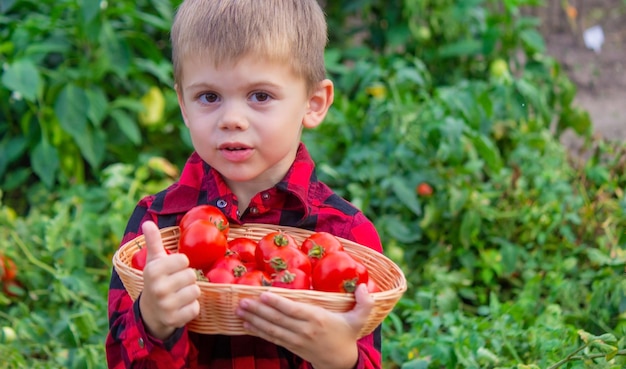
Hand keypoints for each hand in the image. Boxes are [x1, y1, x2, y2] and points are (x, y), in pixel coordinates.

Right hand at [138, 221, 200, 339]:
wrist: (149, 313)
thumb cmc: (156, 281)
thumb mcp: (154, 261)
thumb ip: (154, 242)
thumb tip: (147, 222)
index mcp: (153, 270)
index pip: (184, 260)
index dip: (181, 264)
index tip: (172, 270)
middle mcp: (158, 288)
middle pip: (192, 275)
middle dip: (187, 279)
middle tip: (176, 284)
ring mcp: (166, 305)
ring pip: (196, 291)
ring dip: (190, 293)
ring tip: (178, 295)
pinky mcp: (174, 319)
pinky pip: (195, 308)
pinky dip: (191, 308)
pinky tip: (180, 308)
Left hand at [235, 283, 373, 368]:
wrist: (341, 363)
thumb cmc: (347, 335)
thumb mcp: (359, 319)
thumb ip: (364, 303)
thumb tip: (364, 286)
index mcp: (318, 319)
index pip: (294, 310)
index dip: (278, 303)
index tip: (263, 294)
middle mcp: (304, 330)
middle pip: (278, 319)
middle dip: (258, 310)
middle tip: (242, 300)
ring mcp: (296, 340)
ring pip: (272, 329)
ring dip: (254, 319)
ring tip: (239, 310)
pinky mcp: (291, 347)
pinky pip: (272, 338)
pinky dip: (258, 331)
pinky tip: (246, 325)